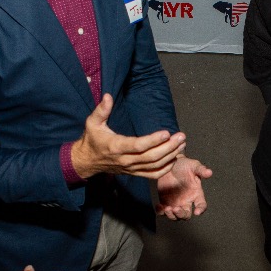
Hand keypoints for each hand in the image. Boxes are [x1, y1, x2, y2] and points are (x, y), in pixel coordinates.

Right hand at [70, 93, 185, 179]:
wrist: (87, 161)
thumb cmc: (92, 140)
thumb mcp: (92, 123)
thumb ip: (101, 110)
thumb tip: (108, 96)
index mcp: (116, 147)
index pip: (138, 145)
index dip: (153, 140)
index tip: (167, 133)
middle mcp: (125, 160)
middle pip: (151, 157)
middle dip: (169, 147)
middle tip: (181, 137)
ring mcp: (131, 168)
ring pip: (155, 166)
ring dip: (171, 156)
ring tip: (182, 144)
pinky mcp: (134, 173)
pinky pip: (153, 174)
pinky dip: (166, 168)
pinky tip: (175, 158)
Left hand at [156, 156, 212, 219]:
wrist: (170, 163)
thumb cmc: (184, 164)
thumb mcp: (193, 165)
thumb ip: (201, 170)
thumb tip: (209, 172)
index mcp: (196, 194)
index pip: (201, 204)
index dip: (201, 209)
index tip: (197, 212)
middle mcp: (187, 201)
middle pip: (186, 215)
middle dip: (181, 214)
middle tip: (176, 208)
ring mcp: (176, 202)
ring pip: (175, 216)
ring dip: (171, 216)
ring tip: (167, 208)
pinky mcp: (165, 202)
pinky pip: (163, 212)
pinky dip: (161, 212)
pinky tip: (159, 206)